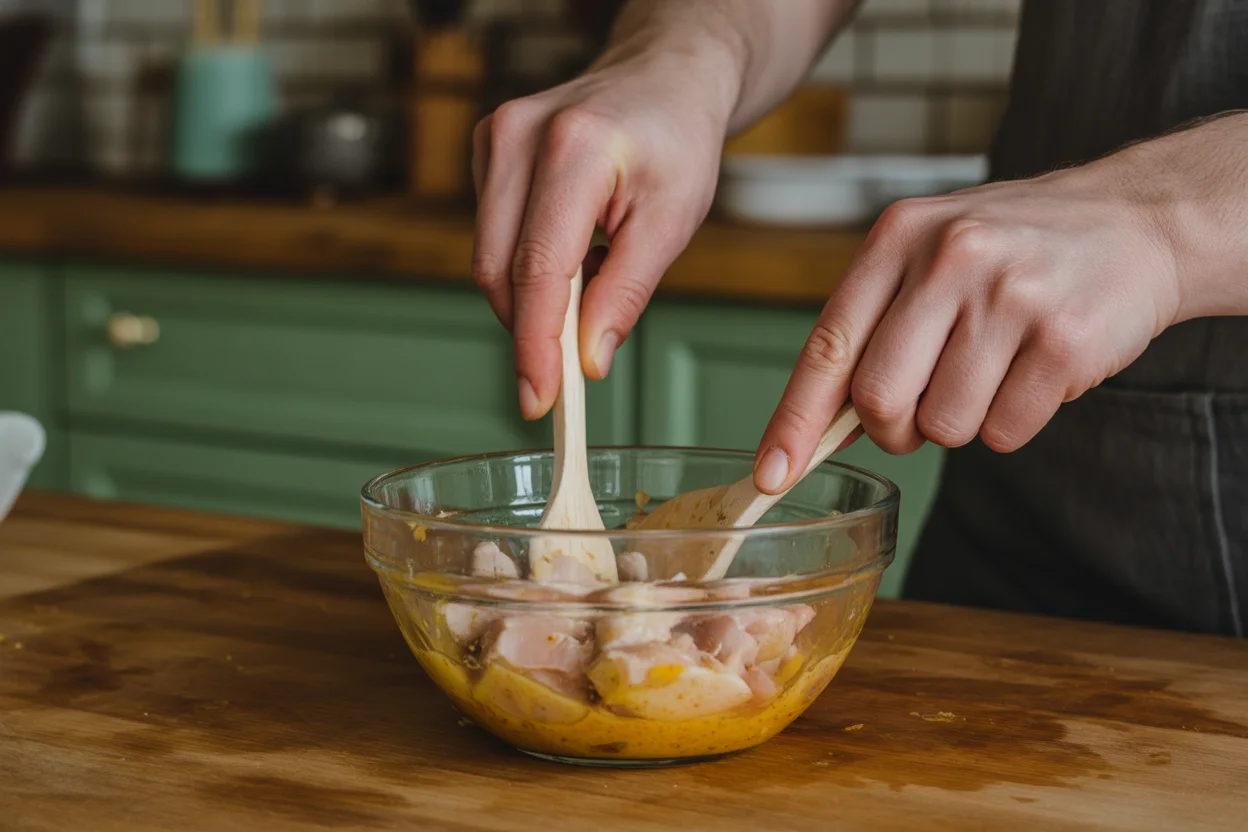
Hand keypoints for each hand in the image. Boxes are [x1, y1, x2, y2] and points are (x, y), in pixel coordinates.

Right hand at [472, 47, 736, 418]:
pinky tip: (571, 250)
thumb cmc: (676, 142)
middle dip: (531, 332)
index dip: (535, 345)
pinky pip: (492, 237)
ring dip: (533, 297)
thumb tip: (588, 359)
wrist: (662, 78)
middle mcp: (518, 136)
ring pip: (488, 259)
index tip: (539, 400)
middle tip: (568, 373)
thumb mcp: (673, 221)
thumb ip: (627, 292)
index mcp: (574, 148)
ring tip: (592, 277)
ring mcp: (493, 138)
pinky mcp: (485, 149)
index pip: (538, 269)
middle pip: (498, 271)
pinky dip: (527, 266)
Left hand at [753, 149, 1184, 492]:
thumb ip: (874, 325)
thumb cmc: (1014, 250)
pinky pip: (1004, 433)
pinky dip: (1011, 422)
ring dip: (960, 422)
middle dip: (893, 429)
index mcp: (899, 236)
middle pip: (878, 399)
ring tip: (993, 368)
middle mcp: (950, 258)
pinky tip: (1033, 372)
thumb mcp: (930, 254)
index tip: (770, 474)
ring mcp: (1010, 297)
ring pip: (944, 425)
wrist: (1137, 221)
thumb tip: (817, 425)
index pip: (828, 346)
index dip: (794, 420)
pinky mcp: (1064, 340)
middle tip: (922, 410)